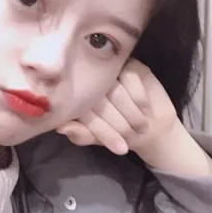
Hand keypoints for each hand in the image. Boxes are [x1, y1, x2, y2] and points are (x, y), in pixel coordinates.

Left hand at [57, 58, 178, 157]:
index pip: (82, 111)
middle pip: (98, 100)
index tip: (119, 148)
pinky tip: (144, 109)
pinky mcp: (126, 64)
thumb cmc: (117, 132)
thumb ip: (81, 135)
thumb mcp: (98, 138)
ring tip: (140, 127)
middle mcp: (88, 81)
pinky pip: (129, 77)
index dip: (102, 131)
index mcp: (76, 98)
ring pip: (114, 89)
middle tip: (132, 136)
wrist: (150, 125)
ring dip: (130, 112)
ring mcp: (107, 71)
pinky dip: (138, 97)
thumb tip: (62, 128)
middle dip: (119, 124)